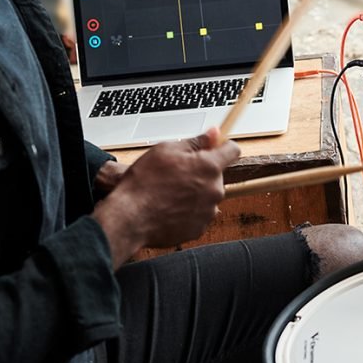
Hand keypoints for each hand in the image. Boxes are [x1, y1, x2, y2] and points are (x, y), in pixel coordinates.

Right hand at [91, 128, 239, 265]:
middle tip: (177, 173)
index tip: (214, 148)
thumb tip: (214, 133)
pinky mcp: (199, 229)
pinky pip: (198, 215)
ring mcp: (208, 212)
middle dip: (201, 172)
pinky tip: (169, 208)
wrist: (130, 217)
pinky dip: (188, 211)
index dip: (223, 147)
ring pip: (207, 196)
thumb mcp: (167, 150)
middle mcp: (215, 190)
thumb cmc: (145, 182)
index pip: (232, 150)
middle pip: (216, 175)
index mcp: (209, 167)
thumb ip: (196, 141)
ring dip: (195, 193)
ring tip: (169, 193)